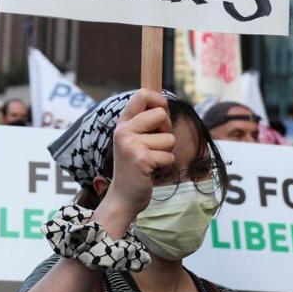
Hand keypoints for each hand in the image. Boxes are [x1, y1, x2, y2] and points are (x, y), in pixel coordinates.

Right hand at [104, 89, 174, 217]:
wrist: (123, 197)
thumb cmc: (135, 167)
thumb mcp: (134, 140)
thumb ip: (145, 123)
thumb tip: (165, 104)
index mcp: (123, 123)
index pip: (142, 94)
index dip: (159, 100)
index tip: (162, 111)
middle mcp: (124, 131)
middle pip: (162, 115)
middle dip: (166, 132)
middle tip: (154, 147)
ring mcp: (131, 145)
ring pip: (169, 138)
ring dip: (166, 153)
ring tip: (151, 161)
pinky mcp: (141, 160)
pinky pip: (169, 156)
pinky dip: (165, 166)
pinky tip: (152, 171)